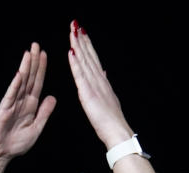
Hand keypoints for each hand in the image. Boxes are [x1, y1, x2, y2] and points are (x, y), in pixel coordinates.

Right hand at [0, 43, 56, 165]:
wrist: (0, 154)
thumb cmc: (16, 144)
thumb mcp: (36, 128)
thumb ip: (44, 113)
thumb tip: (53, 97)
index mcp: (30, 105)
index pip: (37, 83)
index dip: (41, 69)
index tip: (44, 55)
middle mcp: (21, 101)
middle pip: (29, 78)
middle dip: (33, 62)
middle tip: (36, 45)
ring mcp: (11, 104)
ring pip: (20, 83)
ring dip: (25, 68)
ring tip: (28, 54)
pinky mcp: (3, 110)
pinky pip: (10, 96)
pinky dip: (15, 85)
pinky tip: (19, 75)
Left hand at [67, 21, 134, 149]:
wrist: (117, 132)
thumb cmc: (112, 120)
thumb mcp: (109, 98)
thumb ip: (105, 84)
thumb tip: (104, 71)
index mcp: (102, 81)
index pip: (93, 59)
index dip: (87, 44)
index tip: (82, 32)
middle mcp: (99, 80)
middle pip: (89, 55)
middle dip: (82, 39)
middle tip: (75, 24)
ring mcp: (94, 85)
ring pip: (84, 61)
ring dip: (78, 45)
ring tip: (73, 32)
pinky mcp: (89, 94)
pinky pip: (80, 76)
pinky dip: (76, 63)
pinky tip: (71, 52)